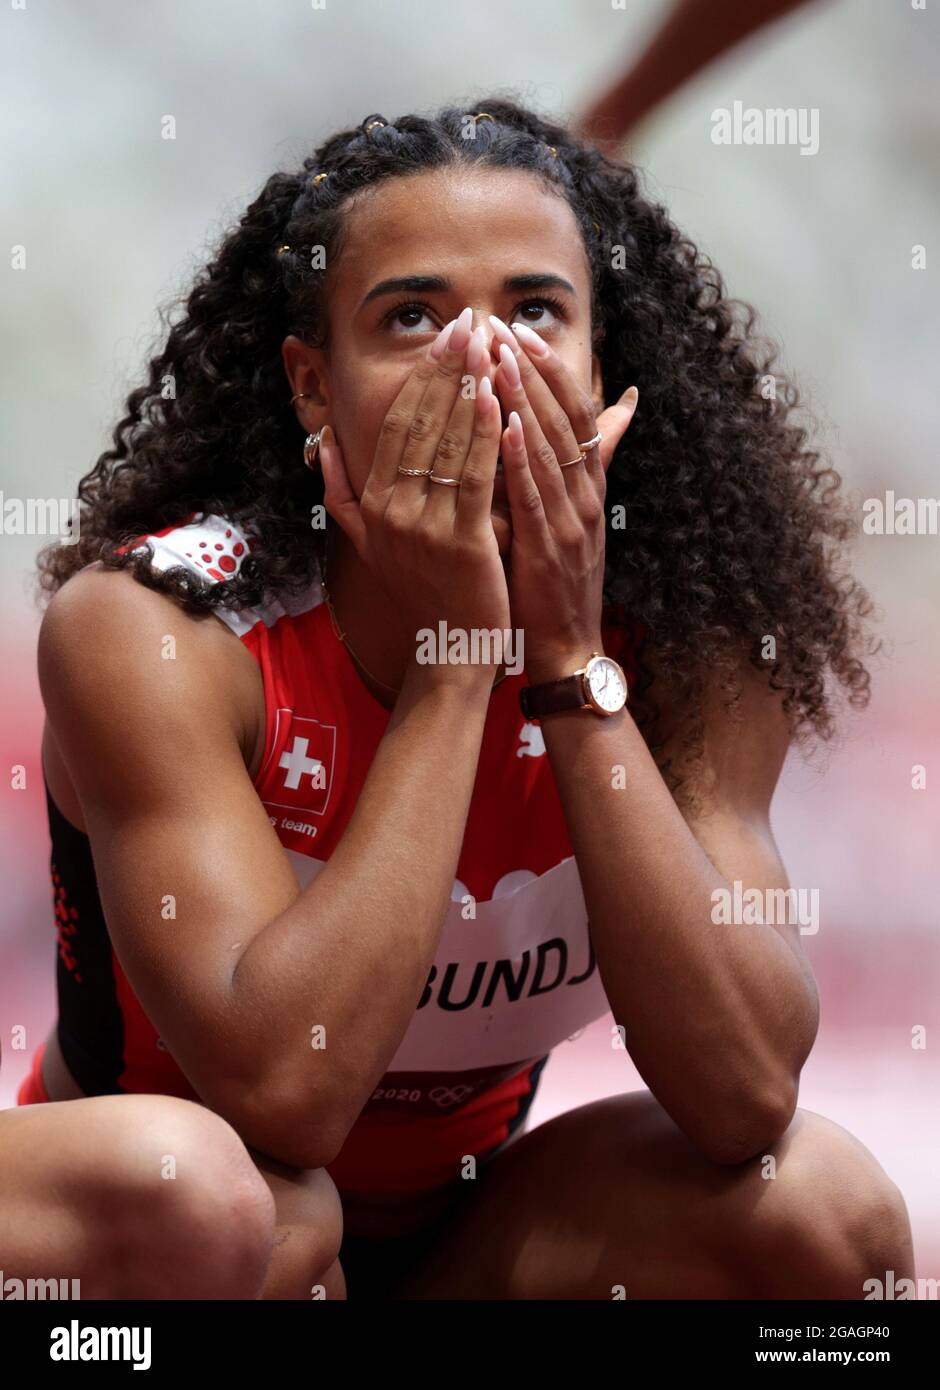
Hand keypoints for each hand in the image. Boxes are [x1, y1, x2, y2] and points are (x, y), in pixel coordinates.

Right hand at [319, 308, 510, 668]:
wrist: (451, 651)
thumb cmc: (421, 593)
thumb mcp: (368, 544)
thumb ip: (341, 494)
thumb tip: (323, 444)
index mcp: (373, 504)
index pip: (396, 424)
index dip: (421, 377)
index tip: (443, 336)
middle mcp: (393, 511)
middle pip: (421, 423)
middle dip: (446, 367)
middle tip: (468, 320)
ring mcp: (425, 528)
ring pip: (449, 443)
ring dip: (470, 388)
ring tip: (488, 343)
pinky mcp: (463, 543)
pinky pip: (475, 478)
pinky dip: (487, 436)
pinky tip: (500, 399)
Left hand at [490, 317, 638, 680]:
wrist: (566, 644)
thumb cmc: (560, 577)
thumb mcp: (580, 510)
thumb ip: (594, 457)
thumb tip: (626, 401)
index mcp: (589, 484)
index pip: (576, 411)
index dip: (550, 369)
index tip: (521, 331)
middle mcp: (584, 495)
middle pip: (563, 420)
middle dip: (531, 371)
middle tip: (499, 328)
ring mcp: (569, 522)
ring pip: (548, 450)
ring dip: (523, 402)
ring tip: (496, 359)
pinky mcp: (547, 550)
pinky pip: (534, 497)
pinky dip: (521, 460)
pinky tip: (504, 428)